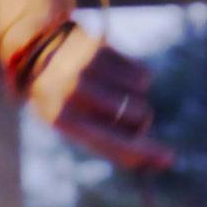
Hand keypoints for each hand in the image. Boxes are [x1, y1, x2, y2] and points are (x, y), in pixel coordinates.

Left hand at [17, 24, 172, 171]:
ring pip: (142, 92)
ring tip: (112, 89)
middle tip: (121, 113)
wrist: (37, 50)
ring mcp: (86, 69)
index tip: (168, 158)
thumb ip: (105, 137)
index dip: (142, 153)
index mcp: (63, 120)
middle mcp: (73, 94)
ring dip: (136, 95)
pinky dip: (137, 78)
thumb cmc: (61, 97)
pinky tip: (115, 74)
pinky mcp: (100, 48)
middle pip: (136, 118)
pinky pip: (142, 73)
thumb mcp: (72, 121)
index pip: (111, 144)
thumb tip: (153, 155)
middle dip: (139, 120)